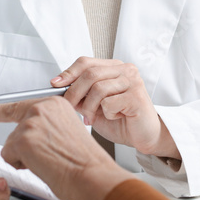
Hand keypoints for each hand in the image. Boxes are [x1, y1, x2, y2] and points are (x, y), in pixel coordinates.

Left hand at [0, 97, 132, 199]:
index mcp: (55, 103)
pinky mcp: (22, 140)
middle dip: (20, 145)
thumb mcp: (68, 131)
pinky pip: (8, 156)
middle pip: (15, 128)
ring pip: (12, 144)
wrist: (91, 175)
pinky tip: (41, 164)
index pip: (19, 104)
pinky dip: (21, 165)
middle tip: (39, 155)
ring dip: (25, 157)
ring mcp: (31, 123)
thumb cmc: (84, 161)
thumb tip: (34, 134)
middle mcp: (42, 108)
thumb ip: (49, 125)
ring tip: (50, 160)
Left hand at [53, 57, 179, 157]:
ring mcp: (133, 81)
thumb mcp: (95, 106)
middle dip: (74, 92)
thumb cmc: (121, 121)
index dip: (68, 73)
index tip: (55, 84)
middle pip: (90, 73)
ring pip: (98, 88)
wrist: (144, 137)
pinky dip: (106, 114)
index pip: (86, 62)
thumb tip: (59, 89)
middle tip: (69, 107)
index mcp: (115, 68)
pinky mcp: (137, 96)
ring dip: (89, 107)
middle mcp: (126, 70)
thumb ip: (81, 96)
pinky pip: (109, 103)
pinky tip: (114, 118)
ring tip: (91, 118)